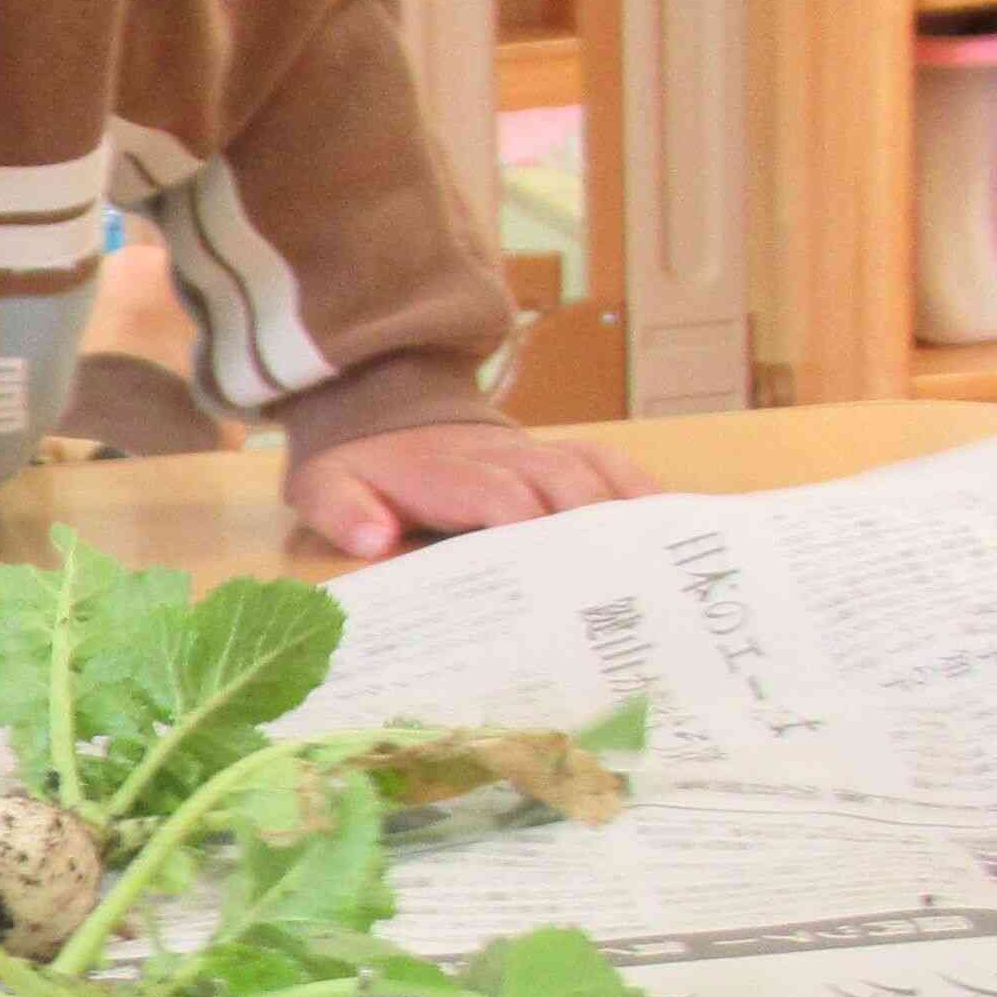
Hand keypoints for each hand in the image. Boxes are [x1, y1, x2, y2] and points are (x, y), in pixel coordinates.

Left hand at [283, 416, 655, 558]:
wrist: (383, 406)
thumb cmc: (360, 467)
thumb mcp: (324, 485)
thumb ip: (342, 508)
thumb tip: (374, 536)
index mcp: (447, 470)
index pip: (496, 496)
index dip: (525, 528)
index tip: (551, 576)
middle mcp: (502, 456)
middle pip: (561, 486)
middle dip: (592, 531)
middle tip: (623, 590)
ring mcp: (536, 450)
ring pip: (594, 472)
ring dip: (628, 513)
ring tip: (664, 563)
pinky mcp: (559, 452)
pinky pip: (609, 464)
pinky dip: (641, 491)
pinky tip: (672, 528)